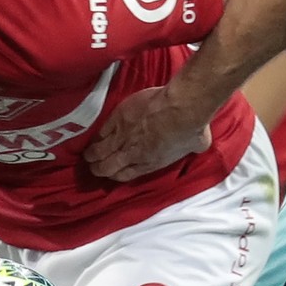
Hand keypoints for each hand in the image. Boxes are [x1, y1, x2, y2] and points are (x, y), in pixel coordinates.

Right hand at [84, 87, 211, 181]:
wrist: (181, 109)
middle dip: (99, 169)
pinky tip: (91, 139)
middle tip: (94, 167)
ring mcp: (123, 137)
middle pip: (108, 167)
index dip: (116, 176)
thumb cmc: (192, 129)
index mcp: (150, 164)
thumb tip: (197, 143)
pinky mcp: (118, 119)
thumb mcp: (195, 146)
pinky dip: (95, 137)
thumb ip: (190, 147)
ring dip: (93, 155)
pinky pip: (101, 132)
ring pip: (100, 151)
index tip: (111, 174)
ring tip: (88, 156)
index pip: (125, 175)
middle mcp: (133, 154)